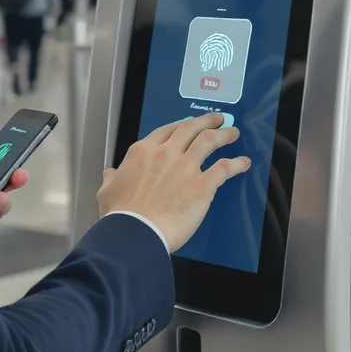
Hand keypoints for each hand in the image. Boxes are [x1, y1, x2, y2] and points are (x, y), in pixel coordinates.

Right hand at [97, 113, 249, 252]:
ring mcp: (186, 167)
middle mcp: (166, 153)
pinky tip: (243, 163)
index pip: (166, 130)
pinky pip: (224, 168)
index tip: (188, 125)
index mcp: (143, 152)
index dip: (181, 125)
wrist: (136, 232)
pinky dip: (236, 163)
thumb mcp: (107, 192)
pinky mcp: (202, 185)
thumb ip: (112, 179)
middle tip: (217, 119)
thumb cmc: (121, 216)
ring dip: (224, 134)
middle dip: (206, 121)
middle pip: (191, 128)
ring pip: (209, 141)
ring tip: (232, 132)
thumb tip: (111, 174)